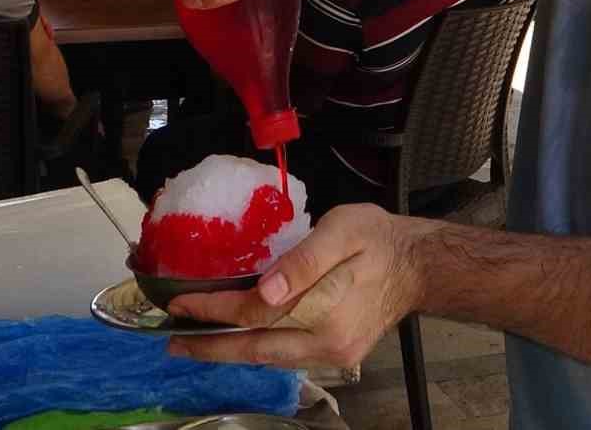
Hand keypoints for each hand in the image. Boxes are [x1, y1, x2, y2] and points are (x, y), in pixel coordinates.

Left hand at [167, 204, 430, 369]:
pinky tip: (240, 340)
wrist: (418, 265)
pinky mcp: (338, 355)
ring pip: (270, 359)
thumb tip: (263, 292)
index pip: (255, 315)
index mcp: (325, 314)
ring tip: (196, 344)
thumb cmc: (378, 239)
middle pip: (256, 350)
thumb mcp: (342, 231)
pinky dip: (258, 349)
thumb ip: (303, 261)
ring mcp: (333, 355)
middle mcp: (326, 345)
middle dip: (211, 348)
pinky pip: (287, 357)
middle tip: (172, 344)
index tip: (181, 303)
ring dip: (231, 351)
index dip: (215, 311)